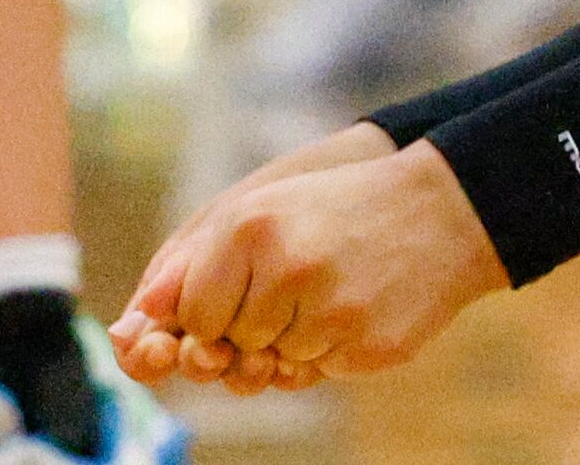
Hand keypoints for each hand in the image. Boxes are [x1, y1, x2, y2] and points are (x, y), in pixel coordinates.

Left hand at [112, 140, 508, 391]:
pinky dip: (335, 348)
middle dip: (257, 326)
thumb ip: (194, 263)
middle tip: (303, 281)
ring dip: (297, 340)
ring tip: (336, 288)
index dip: (216, 309)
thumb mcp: (265, 211)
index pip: (191, 314)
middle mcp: (287, 267)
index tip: (253, 280)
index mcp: (251, 227)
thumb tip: (133, 326)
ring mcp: (332, 310)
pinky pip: (323, 370)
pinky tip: (361, 305)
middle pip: (230, 346)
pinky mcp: (368, 345)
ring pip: (277, 365)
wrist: (445, 208)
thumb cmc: (339, 211)